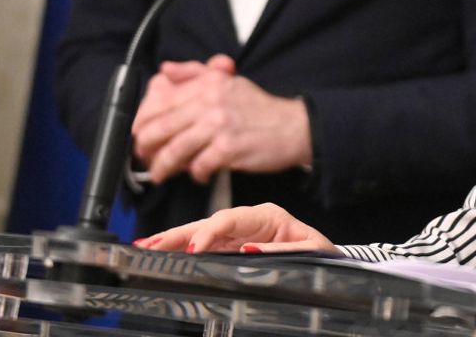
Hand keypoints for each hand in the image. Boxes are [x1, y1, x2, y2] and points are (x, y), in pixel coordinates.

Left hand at [131, 54, 312, 183]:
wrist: (296, 127)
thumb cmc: (261, 109)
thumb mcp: (228, 81)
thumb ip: (194, 73)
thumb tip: (165, 69)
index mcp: (207, 84)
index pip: (159, 102)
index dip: (143, 123)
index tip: (141, 135)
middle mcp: (210, 101)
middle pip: (159, 128)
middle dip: (145, 149)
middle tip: (146, 159)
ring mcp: (219, 125)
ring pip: (173, 150)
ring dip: (163, 167)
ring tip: (162, 174)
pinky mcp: (229, 148)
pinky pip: (198, 166)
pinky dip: (194, 174)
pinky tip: (199, 175)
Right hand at [135, 204, 336, 253]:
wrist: (328, 261)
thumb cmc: (320, 254)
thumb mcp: (310, 250)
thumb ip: (282, 249)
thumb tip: (250, 247)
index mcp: (268, 216)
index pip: (231, 220)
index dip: (210, 233)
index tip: (194, 247)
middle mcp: (249, 222)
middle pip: (209, 224)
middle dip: (179, 234)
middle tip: (151, 245)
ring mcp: (238, 234)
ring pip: (201, 234)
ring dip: (174, 240)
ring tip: (147, 247)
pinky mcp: (233, 247)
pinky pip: (205, 247)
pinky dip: (183, 249)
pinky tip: (163, 252)